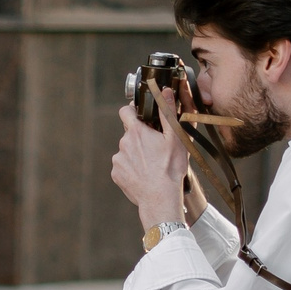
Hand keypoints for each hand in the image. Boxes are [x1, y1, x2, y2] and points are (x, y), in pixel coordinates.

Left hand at [112, 90, 191, 232]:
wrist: (159, 198)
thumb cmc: (170, 168)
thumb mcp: (174, 138)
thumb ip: (167, 112)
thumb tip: (165, 91)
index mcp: (136, 132)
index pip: (126, 111)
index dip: (133, 110)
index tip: (141, 115)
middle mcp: (123, 144)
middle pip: (129, 134)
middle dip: (140, 137)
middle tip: (156, 147)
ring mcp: (118, 160)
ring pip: (126, 151)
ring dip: (136, 154)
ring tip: (151, 165)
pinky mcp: (116, 174)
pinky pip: (123, 167)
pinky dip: (132, 169)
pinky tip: (144, 175)